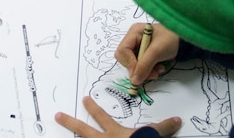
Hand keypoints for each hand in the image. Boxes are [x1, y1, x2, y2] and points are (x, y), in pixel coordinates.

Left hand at [56, 95, 180, 137]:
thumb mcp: (152, 135)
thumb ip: (162, 128)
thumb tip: (177, 120)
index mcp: (114, 133)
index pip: (102, 118)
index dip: (93, 108)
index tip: (84, 99)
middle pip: (83, 130)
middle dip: (70, 122)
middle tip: (57, 115)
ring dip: (73, 137)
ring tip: (60, 136)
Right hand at [117, 21, 179, 86]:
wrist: (183, 40)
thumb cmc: (170, 39)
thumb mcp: (157, 51)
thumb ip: (145, 65)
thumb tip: (134, 81)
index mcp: (134, 33)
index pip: (123, 50)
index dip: (129, 63)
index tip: (139, 73)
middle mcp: (133, 39)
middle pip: (126, 59)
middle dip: (138, 69)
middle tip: (151, 74)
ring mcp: (138, 46)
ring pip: (133, 64)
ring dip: (145, 71)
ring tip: (158, 71)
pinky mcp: (144, 53)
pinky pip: (140, 66)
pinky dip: (149, 70)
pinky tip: (159, 68)